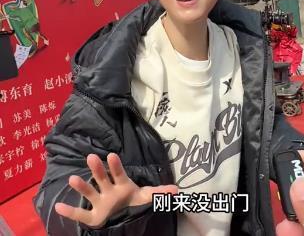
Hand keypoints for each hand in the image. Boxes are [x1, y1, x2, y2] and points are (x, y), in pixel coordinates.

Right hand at [55, 153, 177, 228]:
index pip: (120, 173)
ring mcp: (100, 202)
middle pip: (103, 178)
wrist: (121, 216)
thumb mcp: (146, 198)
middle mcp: (109, 191)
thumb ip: (159, 193)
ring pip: (90, 193)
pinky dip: (70, 212)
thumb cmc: (133, 202)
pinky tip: (59, 206)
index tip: (112, 154)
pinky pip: (80, 215)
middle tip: (92, 157)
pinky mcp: (93, 217)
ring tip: (73, 178)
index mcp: (122, 185)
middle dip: (98, 169)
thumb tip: (177, 190)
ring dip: (82, 186)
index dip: (116, 166)